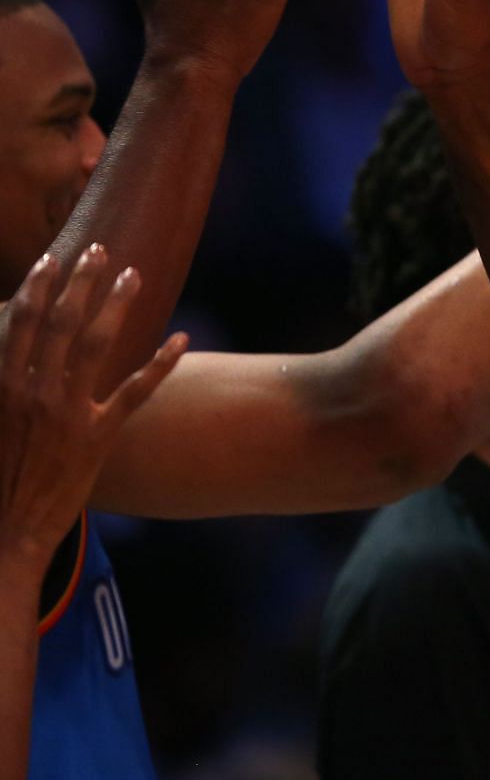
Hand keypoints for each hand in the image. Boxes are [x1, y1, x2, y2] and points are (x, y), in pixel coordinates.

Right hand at [0, 248, 186, 561]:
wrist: (5, 530)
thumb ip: (2, 382)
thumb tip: (11, 345)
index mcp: (1, 384)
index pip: (20, 322)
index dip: (38, 287)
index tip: (53, 259)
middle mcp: (33, 392)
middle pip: (61, 323)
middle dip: (80, 282)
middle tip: (98, 249)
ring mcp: (67, 413)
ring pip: (97, 345)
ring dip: (117, 305)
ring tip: (134, 274)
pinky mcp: (97, 436)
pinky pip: (135, 391)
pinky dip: (160, 364)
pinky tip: (181, 340)